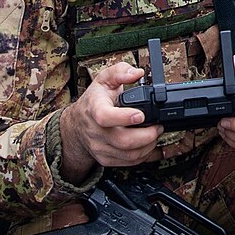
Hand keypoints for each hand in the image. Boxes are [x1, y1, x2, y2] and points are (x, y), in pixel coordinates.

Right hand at [60, 61, 161, 178]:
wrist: (76, 125)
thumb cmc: (93, 102)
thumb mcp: (104, 80)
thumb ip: (120, 72)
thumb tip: (137, 73)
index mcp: (94, 109)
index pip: (105, 117)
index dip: (124, 117)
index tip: (140, 115)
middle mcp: (95, 132)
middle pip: (123, 141)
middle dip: (147, 135)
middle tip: (158, 126)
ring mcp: (100, 148)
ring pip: (128, 155)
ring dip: (148, 146)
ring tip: (154, 134)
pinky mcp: (105, 159)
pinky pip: (129, 162)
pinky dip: (143, 155)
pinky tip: (147, 144)